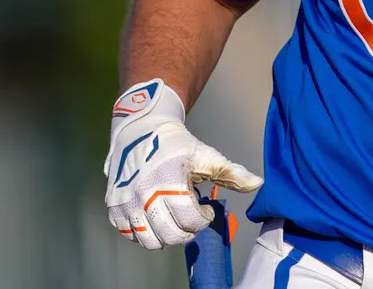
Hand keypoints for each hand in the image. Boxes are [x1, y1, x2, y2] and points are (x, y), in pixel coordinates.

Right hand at [103, 80, 262, 248]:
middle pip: (170, 235)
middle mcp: (144, 194)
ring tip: (173, 220)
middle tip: (190, 218)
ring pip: (148, 240)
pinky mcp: (114, 206)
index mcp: (168, 182)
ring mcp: (126, 202)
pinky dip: (143, 233)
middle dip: (186, 231)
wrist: (140, 131)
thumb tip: (259, 184)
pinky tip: (155, 218)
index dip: (203, 219)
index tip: (206, 209)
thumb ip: (231, 173)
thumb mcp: (206, 155)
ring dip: (165, 237)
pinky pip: (128, 234)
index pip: (189, 220)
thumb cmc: (177, 145)